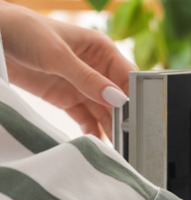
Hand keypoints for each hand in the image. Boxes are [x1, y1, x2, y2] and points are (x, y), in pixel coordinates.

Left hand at [0, 2, 136, 136]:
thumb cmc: (25, 32)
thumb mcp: (57, 55)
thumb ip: (88, 79)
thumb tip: (118, 100)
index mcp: (102, 50)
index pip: (128, 78)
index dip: (135, 99)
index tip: (138, 120)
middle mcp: (97, 69)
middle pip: (118, 99)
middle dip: (124, 119)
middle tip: (130, 141)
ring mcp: (81, 85)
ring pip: (103, 111)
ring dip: (110, 129)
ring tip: (118, 149)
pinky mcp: (66, 98)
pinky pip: (85, 118)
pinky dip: (91, 131)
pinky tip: (98, 144)